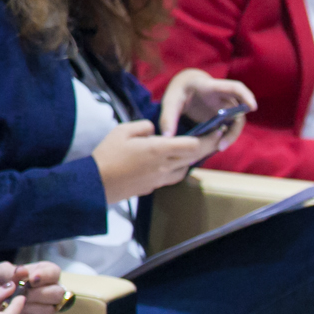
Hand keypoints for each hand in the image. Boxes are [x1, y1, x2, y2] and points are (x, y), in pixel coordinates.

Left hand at [0, 261, 63, 313]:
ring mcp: (48, 307)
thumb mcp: (1, 272)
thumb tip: (22, 271)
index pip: (54, 272)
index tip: (31, 280)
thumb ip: (10, 271)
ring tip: (14, 302)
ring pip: (49, 309)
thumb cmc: (0, 281)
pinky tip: (15, 311)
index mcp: (45, 272)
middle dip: (38, 294)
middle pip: (57, 293)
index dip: (45, 276)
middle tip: (22, 294)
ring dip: (29, 306)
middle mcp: (51, 289)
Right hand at [92, 121, 217, 202]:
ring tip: (197, 149)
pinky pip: (174, 177)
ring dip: (194, 159)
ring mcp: (160, 178)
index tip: (217, 130)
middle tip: (216, 138)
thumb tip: (155, 130)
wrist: (96, 183)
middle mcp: (164, 166)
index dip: (207, 138)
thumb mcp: (122, 131)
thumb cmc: (107, 154)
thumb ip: (143, 127)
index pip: (191, 145)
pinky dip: (180, 168)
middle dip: (208, 146)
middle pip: (193, 157)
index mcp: (158, 150)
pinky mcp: (154, 186)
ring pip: (185, 169)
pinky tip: (177, 162)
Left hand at [158, 68, 255, 148]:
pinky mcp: (224, 117)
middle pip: (239, 112)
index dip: (246, 96)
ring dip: (230, 136)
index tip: (253, 107)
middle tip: (221, 145)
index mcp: (212, 87)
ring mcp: (226, 108)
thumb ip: (168, 118)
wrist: (186, 88)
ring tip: (217, 148)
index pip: (234, 88)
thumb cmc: (179, 91)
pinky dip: (225, 138)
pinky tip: (215, 146)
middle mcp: (224, 97)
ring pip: (236, 123)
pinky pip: (230, 128)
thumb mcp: (170, 101)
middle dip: (234, 129)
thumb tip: (168, 138)